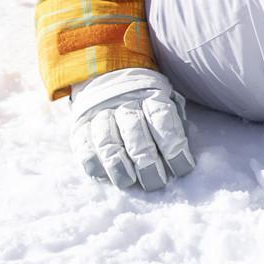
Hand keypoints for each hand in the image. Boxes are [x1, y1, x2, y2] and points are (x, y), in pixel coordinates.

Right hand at [69, 71, 194, 191]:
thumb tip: (183, 154)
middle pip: (134, 129)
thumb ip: (174, 125)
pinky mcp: (81, 127)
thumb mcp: (166, 104)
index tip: (183, 167)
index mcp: (150, 95)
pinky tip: (103, 175)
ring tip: (128, 181)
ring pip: (106, 137)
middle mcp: (124, 103)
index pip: (162, 118)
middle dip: (145, 159)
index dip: (172, 143)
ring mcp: (100, 113)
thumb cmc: (147, 106)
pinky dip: (92, 161)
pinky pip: (83, 144)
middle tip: (156, 181)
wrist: (108, 81)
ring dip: (117, 162)